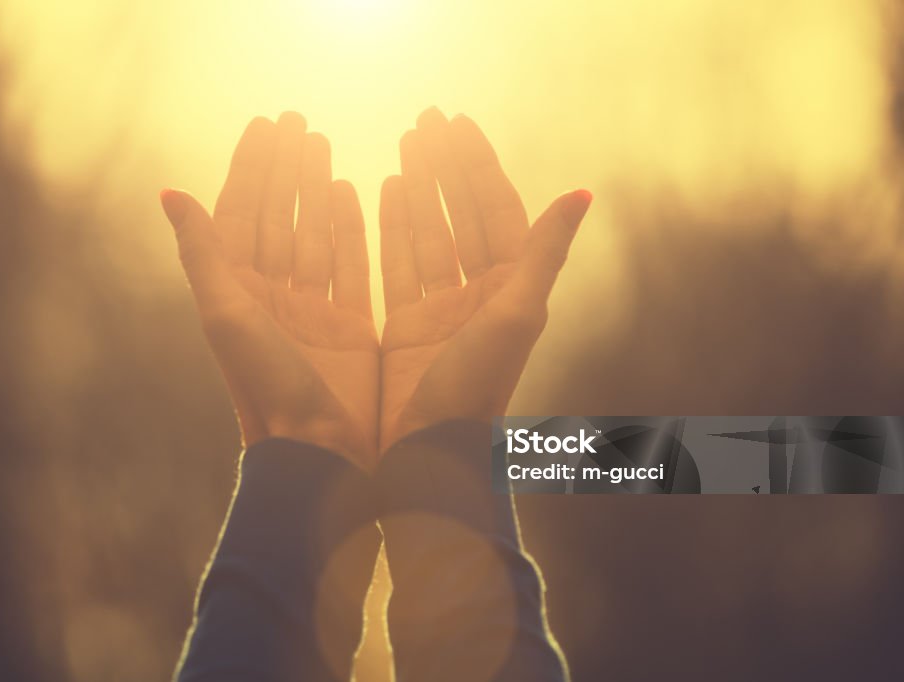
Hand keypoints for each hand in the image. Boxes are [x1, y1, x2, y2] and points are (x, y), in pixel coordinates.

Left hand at [161, 113, 378, 468]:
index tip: (267, 123)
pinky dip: (348, 227)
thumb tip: (170, 193)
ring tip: (323, 144)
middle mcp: (271, 297)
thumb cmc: (266, 386)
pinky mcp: (349, 326)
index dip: (252, 166)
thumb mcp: (227, 314)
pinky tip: (349, 192)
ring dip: (315, 188)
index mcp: (237, 292)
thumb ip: (203, 253)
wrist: (318, 451)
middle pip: (278, 216)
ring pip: (313, 233)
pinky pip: (348, 264)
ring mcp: (311, 311)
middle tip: (298, 120)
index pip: (243, 212)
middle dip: (285, 167)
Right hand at [378, 108, 591, 452]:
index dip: (477, 165)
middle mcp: (480, 295)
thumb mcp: (517, 314)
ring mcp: (441, 310)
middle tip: (425, 119)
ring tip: (406, 144)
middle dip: (446, 167)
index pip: (495, 210)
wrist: (429, 455)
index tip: (455, 122)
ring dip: (419, 189)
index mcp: (511, 289)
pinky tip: (385, 191)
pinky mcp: (405, 327)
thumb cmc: (477, 389)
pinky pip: (398, 264)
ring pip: (429, 234)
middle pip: (461, 215)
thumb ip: (544, 251)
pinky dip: (392, 228)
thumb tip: (582, 193)